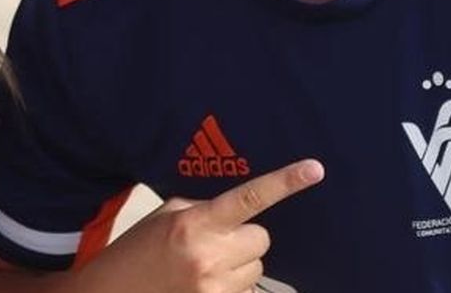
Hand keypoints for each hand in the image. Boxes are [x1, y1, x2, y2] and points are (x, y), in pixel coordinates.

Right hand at [79, 159, 322, 292]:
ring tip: (203, 267)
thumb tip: (238, 212)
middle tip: (215, 242)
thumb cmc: (136, 251)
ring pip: (256, 268)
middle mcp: (209, 255)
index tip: (314, 169)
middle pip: (261, 238)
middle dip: (244, 238)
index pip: (249, 198)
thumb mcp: (166, 217)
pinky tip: (204, 284)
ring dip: (238, 265)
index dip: (284, 183)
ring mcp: (215, 287)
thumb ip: (204, 210)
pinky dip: (232, 286)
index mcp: (194, 223)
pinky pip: (247, 291)